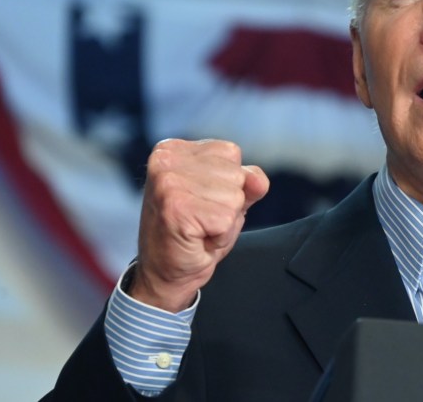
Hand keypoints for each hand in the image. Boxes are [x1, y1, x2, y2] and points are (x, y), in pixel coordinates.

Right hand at [128, 139, 269, 311]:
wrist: (165, 273)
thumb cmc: (194, 233)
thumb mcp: (226, 198)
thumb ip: (247, 181)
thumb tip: (257, 179)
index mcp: (174, 149)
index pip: (231, 152)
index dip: (227, 184)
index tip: (201, 201)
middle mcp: (166, 160)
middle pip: (235, 175)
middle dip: (227, 203)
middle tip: (200, 219)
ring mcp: (169, 183)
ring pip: (234, 197)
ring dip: (224, 221)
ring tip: (199, 228)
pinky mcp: (176, 208)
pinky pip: (227, 219)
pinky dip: (220, 236)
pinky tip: (198, 239)